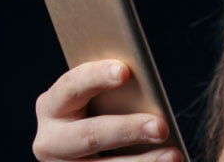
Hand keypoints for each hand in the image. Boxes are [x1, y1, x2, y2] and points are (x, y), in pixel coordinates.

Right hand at [32, 60, 182, 161]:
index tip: (125, 71)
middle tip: (160, 127)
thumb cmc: (100, 110)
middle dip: (127, 130)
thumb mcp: (98, 99)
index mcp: (52, 105)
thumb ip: (113, 92)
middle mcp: (50, 140)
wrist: (82, 148)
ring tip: (173, 155)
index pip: (71, 86)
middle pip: (89, 135)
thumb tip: (146, 87)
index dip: (96, 76)